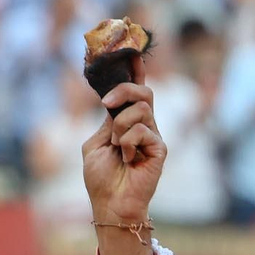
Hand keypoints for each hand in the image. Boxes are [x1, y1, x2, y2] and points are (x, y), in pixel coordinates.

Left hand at [82, 75, 165, 223]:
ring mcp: (153, 136)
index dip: (135, 70)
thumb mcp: (94, 144)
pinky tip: (128, 159)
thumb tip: (116, 103)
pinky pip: (143, 130)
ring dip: (120, 127)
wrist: (110, 204)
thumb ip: (106, 121)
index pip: (134, 91)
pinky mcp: (160, 148)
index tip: (132, 50)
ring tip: (118, 149)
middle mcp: (143, 125)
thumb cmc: (100, 178)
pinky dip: (128, 143)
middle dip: (123, 91)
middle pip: (143, 92)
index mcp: (125, 122)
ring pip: (140, 110)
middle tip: (106, 102)